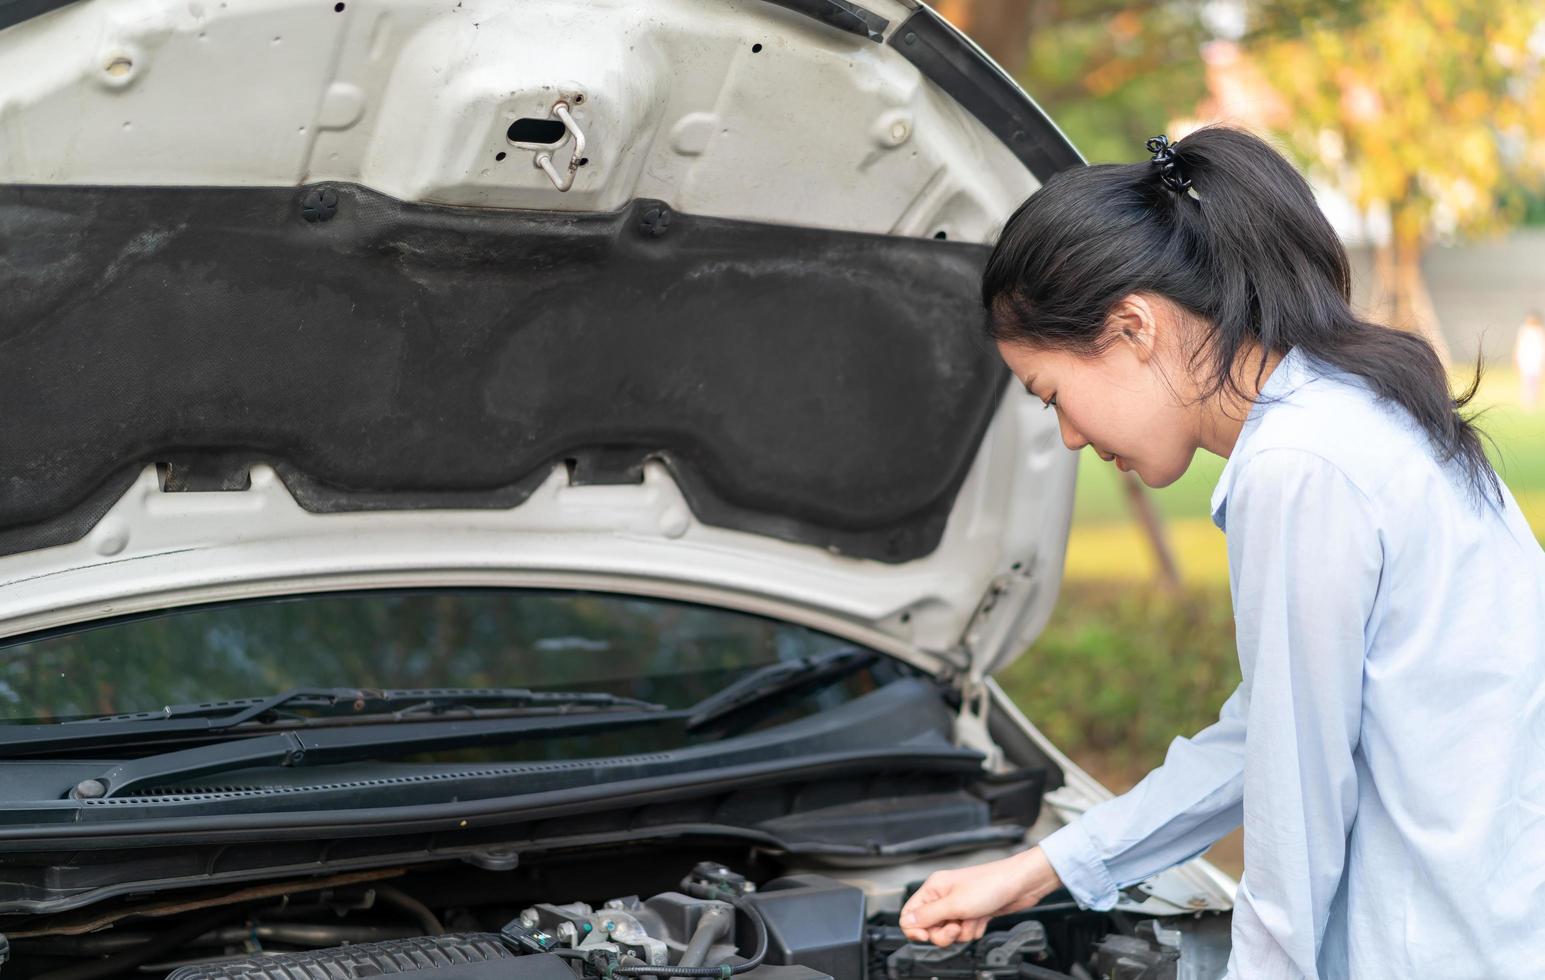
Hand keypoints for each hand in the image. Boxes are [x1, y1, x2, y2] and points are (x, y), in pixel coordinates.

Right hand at [897, 847, 1061, 946]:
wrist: (1020, 885)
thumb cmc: (991, 884)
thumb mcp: (955, 903)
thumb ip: (928, 915)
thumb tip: (906, 922)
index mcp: (933, 888)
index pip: (910, 914)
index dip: (916, 929)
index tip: (927, 935)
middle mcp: (943, 897)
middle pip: (930, 927)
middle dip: (944, 933)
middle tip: (956, 927)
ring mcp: (959, 906)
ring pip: (949, 932)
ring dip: (962, 932)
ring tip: (973, 919)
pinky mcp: (972, 914)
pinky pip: (965, 932)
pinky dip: (974, 930)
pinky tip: (982, 919)